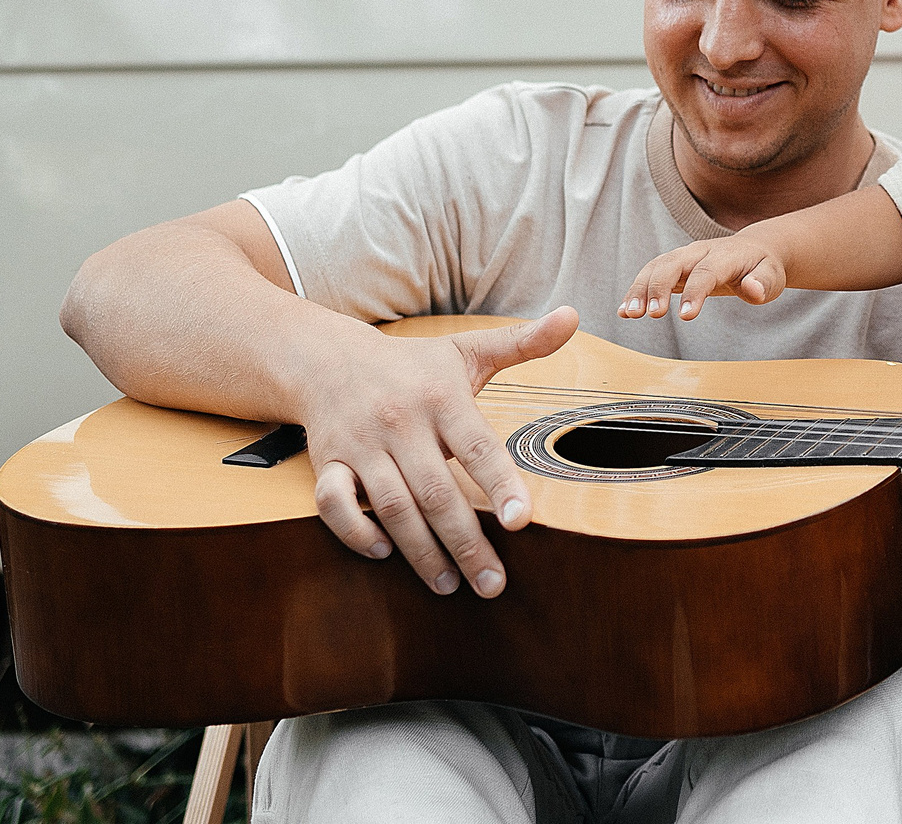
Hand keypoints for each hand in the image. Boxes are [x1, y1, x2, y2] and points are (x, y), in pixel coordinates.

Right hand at [300, 309, 577, 598]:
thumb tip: (573, 316)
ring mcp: (361, 444)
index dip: (500, 484)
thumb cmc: (412, 366)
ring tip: (449, 586)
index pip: (477, 446)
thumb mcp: (467, 350)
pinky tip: (384, 553)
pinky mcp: (328, 462)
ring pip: (391, 505)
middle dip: (466, 542)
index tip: (523, 521)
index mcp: (441, 396)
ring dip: (420, 551)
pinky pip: (334, 503)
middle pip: (437, 490)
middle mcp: (401, 421)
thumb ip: (522, 343)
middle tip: (493, 585)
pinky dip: (356, 531)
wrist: (328, 360)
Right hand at [620, 235, 787, 320]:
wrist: (755, 250)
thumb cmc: (764, 268)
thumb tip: (754, 290)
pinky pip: (651, 274)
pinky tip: (624, 311)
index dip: (695, 292)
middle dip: (658, 287)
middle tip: (650, 315)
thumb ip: (763, 283)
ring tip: (628, 314)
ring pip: (656, 266)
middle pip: (672, 263)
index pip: (706, 272)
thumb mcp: (773, 276)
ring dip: (640, 289)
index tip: (685, 316)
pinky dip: (636, 291)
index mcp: (725, 255)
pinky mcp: (674, 266)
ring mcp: (684, 256)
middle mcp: (700, 251)